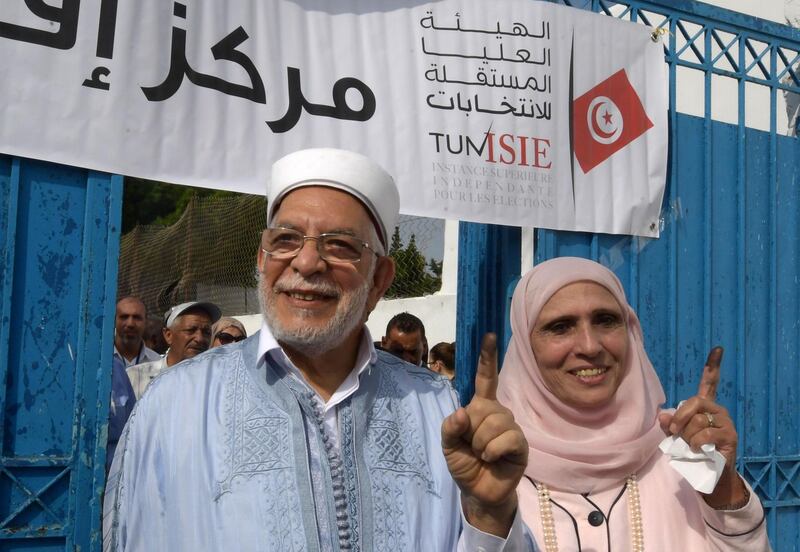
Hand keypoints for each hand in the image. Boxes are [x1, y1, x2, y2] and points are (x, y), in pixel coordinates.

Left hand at [441, 333, 527, 535]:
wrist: (478, 491)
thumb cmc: (464, 463)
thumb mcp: (448, 445)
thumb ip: (450, 427)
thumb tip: (462, 412)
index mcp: (480, 407)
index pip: (485, 378)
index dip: (487, 358)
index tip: (489, 336)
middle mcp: (498, 412)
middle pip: (483, 408)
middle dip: (472, 431)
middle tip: (473, 447)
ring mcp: (511, 427)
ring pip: (493, 424)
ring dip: (481, 444)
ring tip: (483, 455)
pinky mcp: (521, 444)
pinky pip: (505, 439)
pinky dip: (492, 452)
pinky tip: (493, 460)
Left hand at [658, 347, 747, 506]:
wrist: (709, 475)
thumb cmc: (691, 452)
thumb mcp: (676, 436)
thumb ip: (669, 423)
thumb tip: (664, 415)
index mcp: (705, 406)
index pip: (710, 382)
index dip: (713, 366)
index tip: (718, 348)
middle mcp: (718, 410)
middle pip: (694, 402)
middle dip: (680, 417)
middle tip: (675, 431)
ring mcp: (726, 423)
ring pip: (697, 421)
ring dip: (687, 436)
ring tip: (690, 446)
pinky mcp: (730, 437)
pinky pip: (705, 435)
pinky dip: (695, 444)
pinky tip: (697, 450)